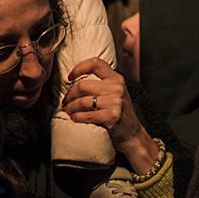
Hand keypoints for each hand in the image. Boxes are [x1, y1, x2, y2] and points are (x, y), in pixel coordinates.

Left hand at [63, 57, 154, 172]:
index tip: (69, 77)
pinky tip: (74, 118)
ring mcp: (115, 102)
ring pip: (82, 101)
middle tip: (65, 102)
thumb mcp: (115, 93)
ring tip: (67, 110)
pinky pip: (87, 115)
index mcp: (116, 78)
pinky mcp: (112, 116)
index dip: (79, 68)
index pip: (95, 63)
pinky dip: (77, 117)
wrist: (133, 134)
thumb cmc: (119, 113)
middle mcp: (117, 88)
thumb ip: (101, 84)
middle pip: (83, 85)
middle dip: (69, 95)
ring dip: (71, 107)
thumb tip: (74, 81)